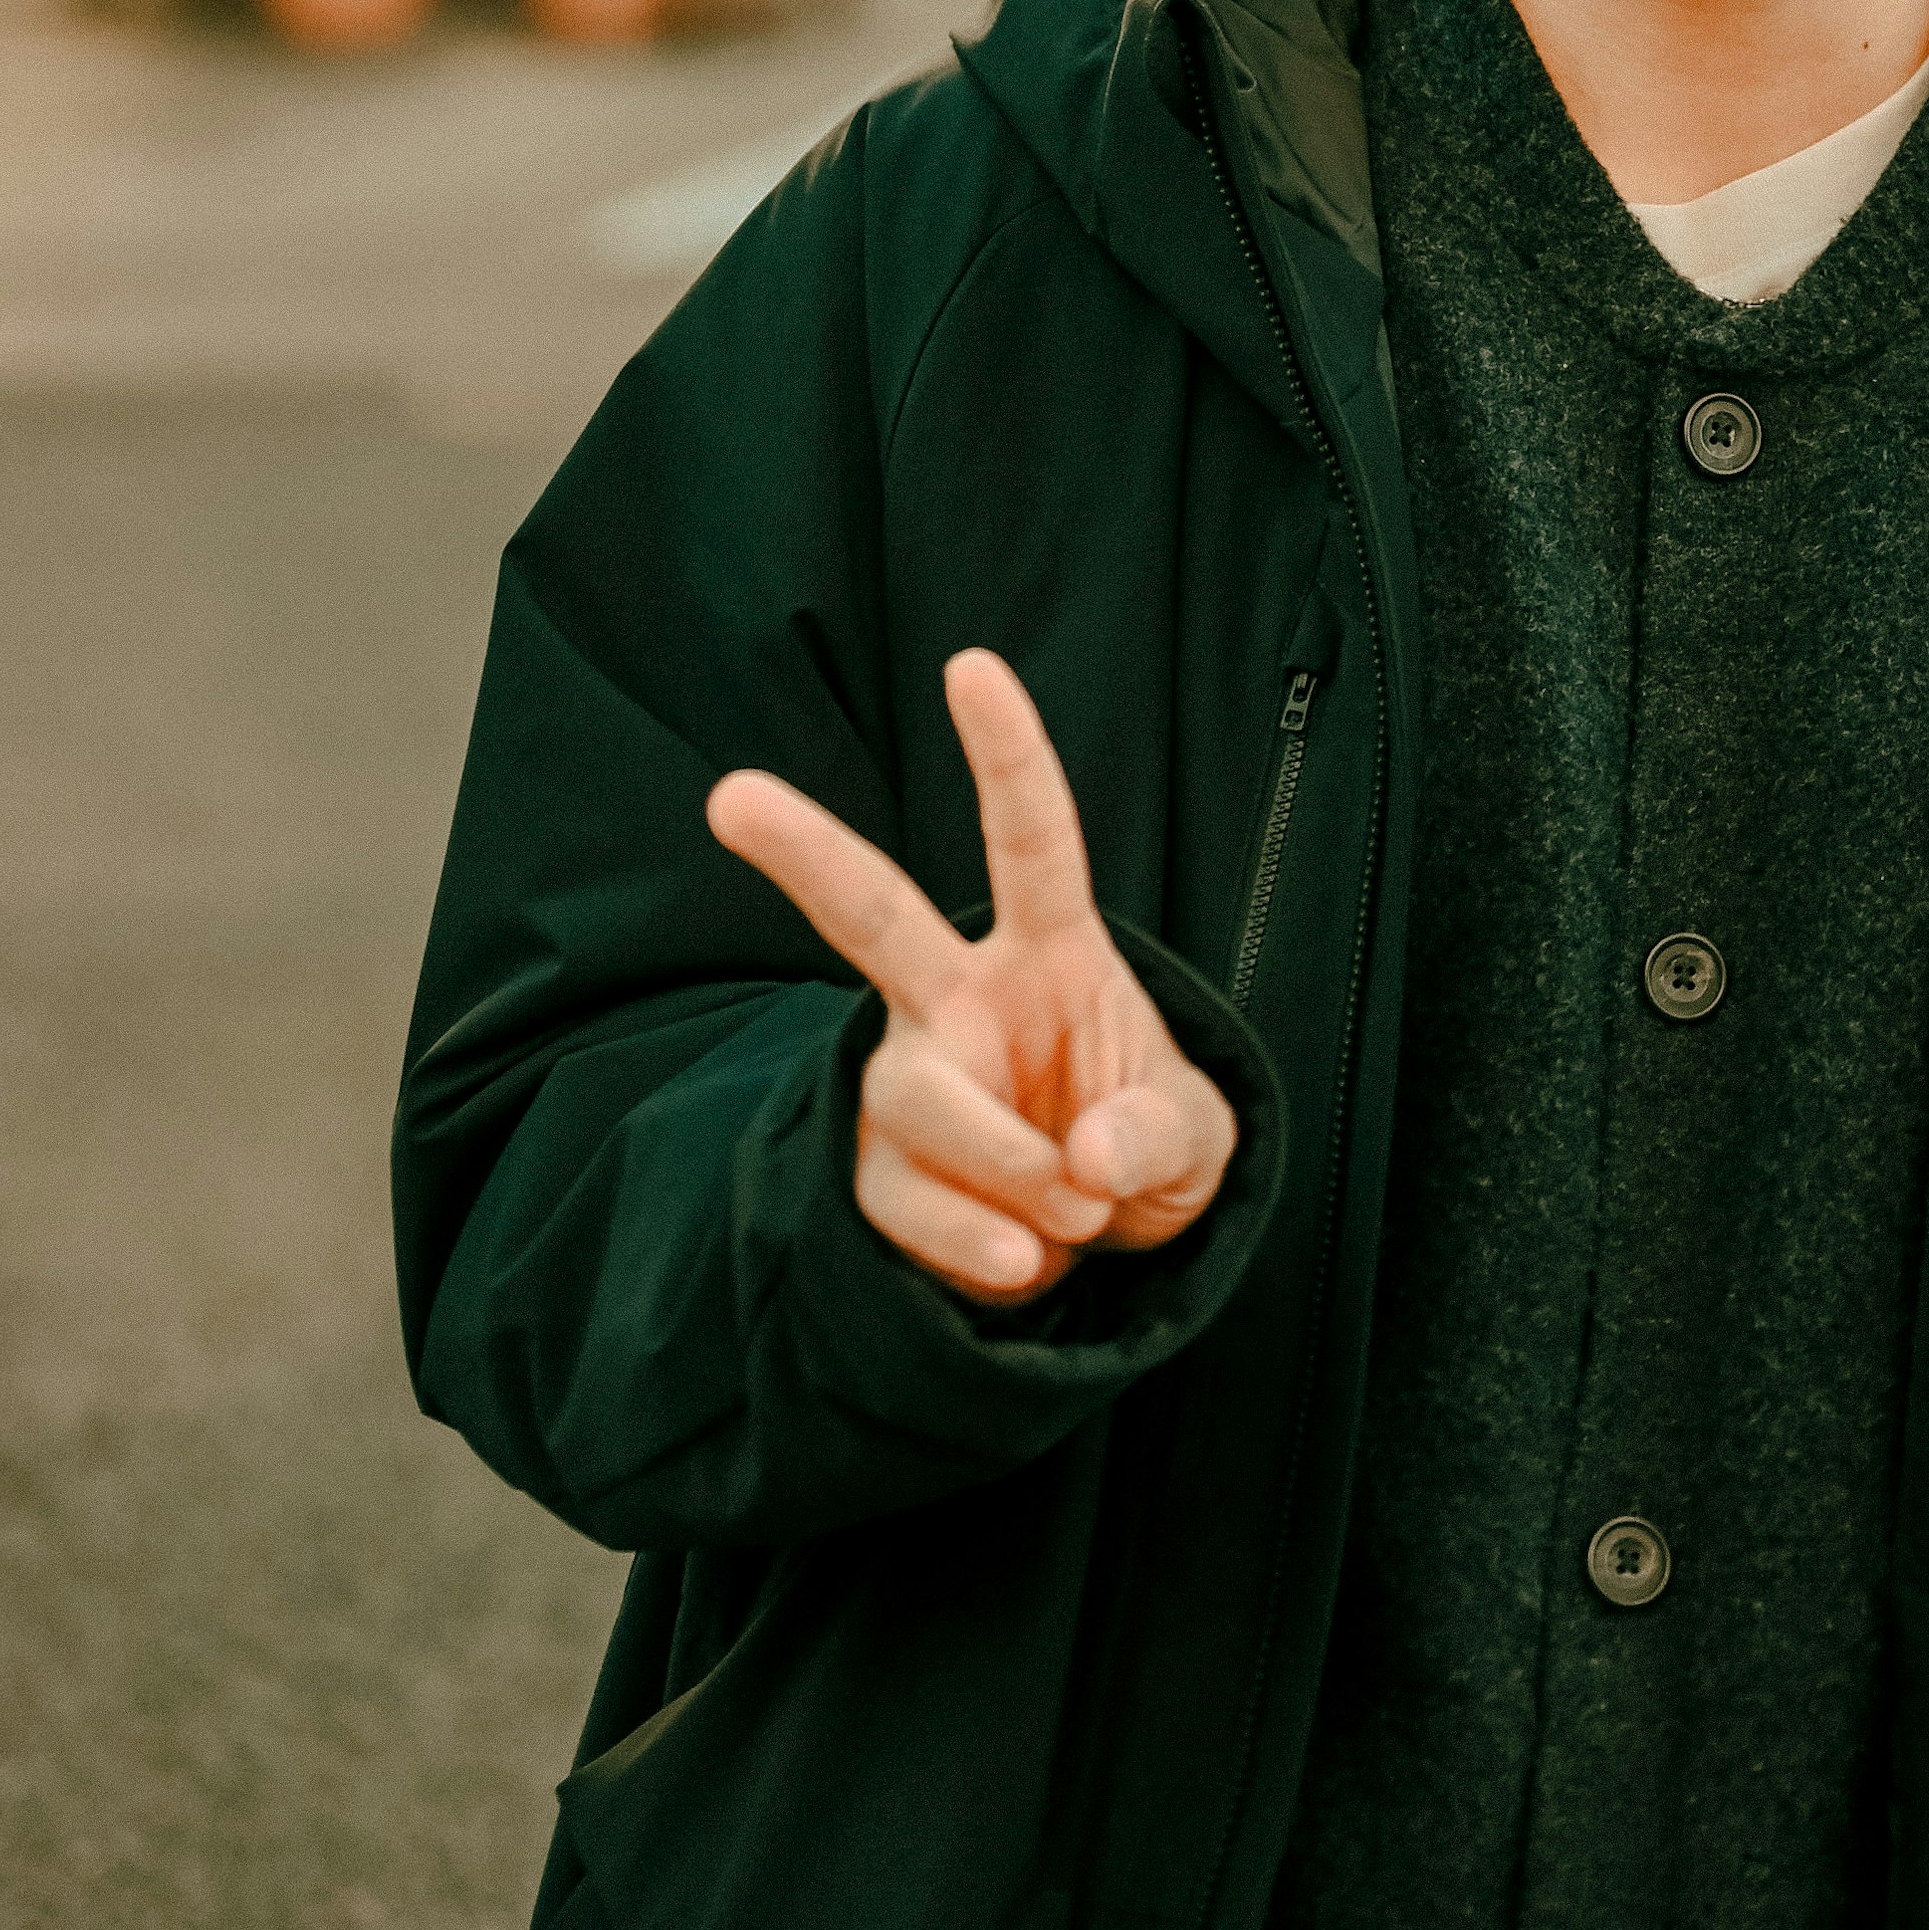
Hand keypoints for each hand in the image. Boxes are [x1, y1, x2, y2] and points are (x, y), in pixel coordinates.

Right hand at [707, 650, 1237, 1305]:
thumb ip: (1158, 1133)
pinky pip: (906, 1202)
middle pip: (872, 914)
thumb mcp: (1197, 1144)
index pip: (1031, 840)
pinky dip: (976, 1244)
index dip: (1006, 754)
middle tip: (731, 796)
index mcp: (1051, 953)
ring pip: (919, 1099)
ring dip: (1008, 1168)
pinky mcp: (876, 1170)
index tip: (971, 667)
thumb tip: (1085, 1154)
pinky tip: (1024, 1261)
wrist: (1096, 1257)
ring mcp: (909, 1078)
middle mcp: (960, 997)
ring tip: (1072, 1215)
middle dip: (801, 852)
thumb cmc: (1142, 1148)